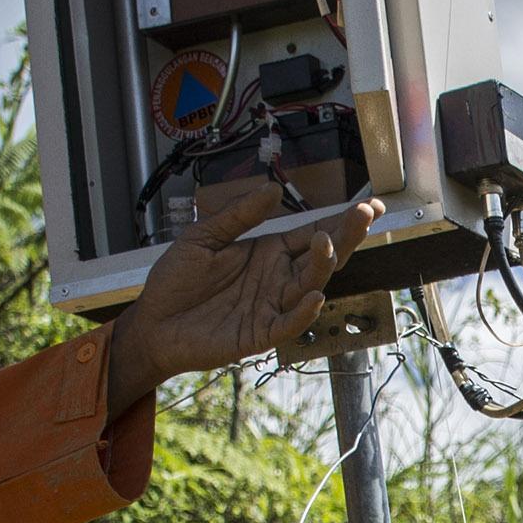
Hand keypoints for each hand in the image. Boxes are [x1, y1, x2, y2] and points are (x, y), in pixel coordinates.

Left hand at [103, 180, 383, 418]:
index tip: (369, 205)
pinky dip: (303, 313)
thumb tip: (272, 189)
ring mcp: (272, 306)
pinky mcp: (260, 334)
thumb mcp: (203, 237)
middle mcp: (277, 278)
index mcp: (269, 252)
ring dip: (322, 265)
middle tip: (364, 215)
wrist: (152, 323)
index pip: (313, 233)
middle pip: (322, 257)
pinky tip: (312, 296)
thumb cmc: (176, 281)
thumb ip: (238, 214)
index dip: (342, 220)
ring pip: (309, 285)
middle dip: (346, 236)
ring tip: (325, 243)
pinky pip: (289, 324)